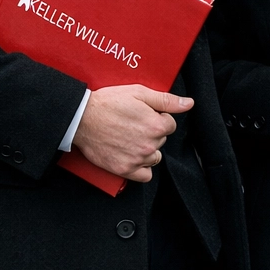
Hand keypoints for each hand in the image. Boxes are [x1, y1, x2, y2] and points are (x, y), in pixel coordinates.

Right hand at [71, 85, 192, 182]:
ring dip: (147, 150)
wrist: (81, 118)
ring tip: (131, 138)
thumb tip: (188, 104)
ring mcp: (136, 159)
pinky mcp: (123, 169)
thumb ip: (167, 100)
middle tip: (134, 124)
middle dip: (152, 132)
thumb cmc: (109, 103)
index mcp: (157, 126)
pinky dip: (142, 168)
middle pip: (162, 140)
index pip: (170, 125)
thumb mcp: (140, 93)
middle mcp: (149, 145)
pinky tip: (133, 156)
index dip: (158, 117)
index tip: (144, 115)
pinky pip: (145, 176)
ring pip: (154, 157)